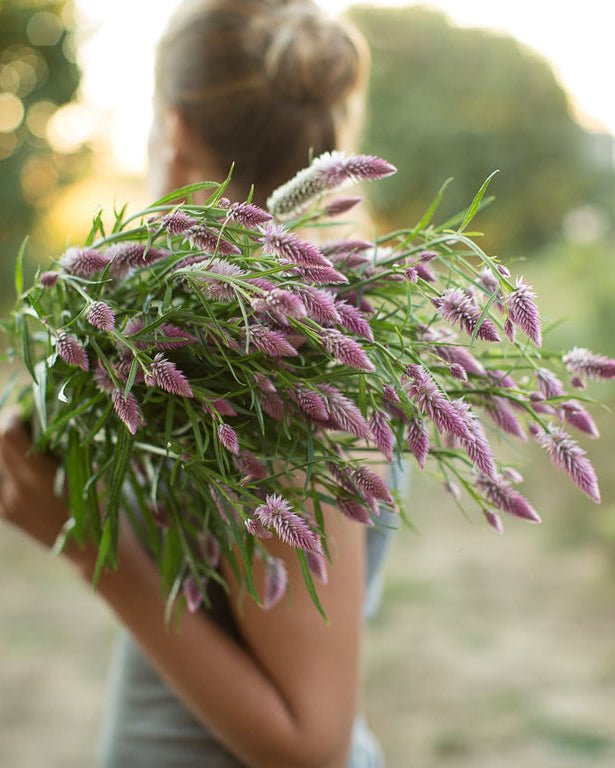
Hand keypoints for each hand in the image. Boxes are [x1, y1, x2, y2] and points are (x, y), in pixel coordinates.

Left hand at [0, 408, 82, 563]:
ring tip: (23, 443)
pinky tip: (22, 465)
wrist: (91, 550)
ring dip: (4, 446)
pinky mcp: (3, 512)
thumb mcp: (87, 468)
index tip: (28, 413)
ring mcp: (5, 504)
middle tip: (25, 422)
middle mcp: (15, 492)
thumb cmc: (100, 504)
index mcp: (38, 479)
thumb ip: (61, 442)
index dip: (14, 416)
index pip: (6, 435)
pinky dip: (4, 464)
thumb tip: (45, 409)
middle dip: (6, 427)